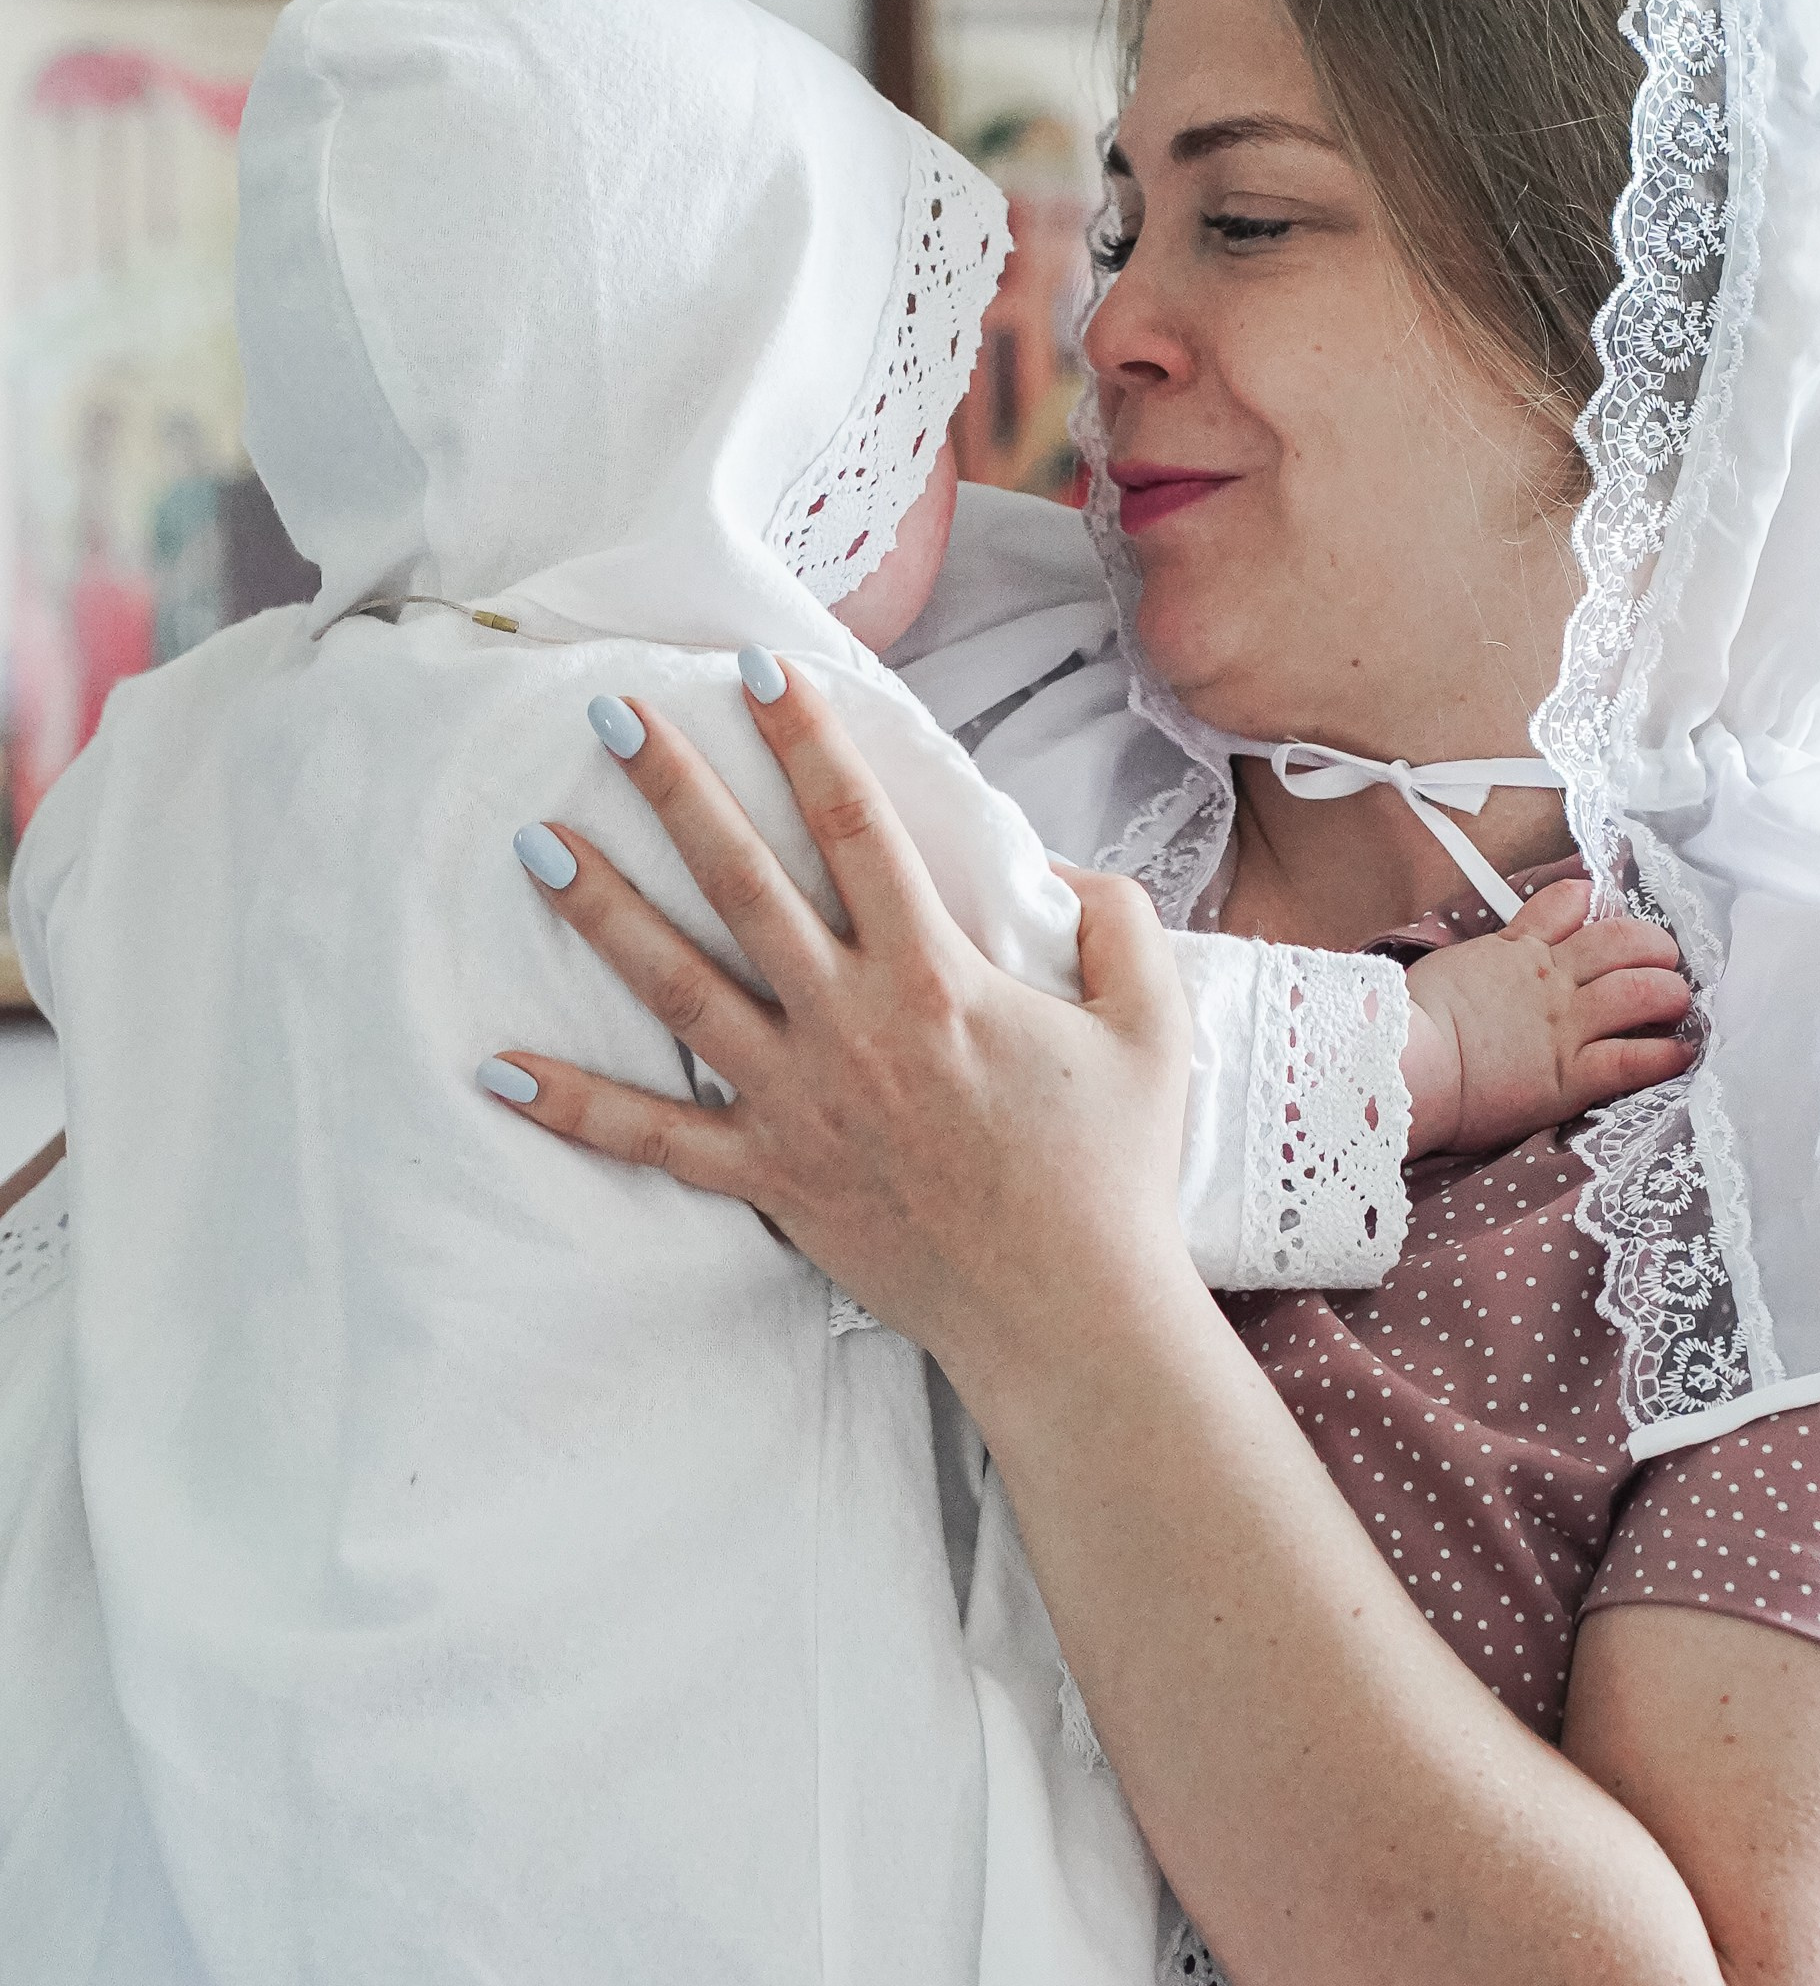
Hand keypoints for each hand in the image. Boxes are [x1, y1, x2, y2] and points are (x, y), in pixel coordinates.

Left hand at [479, 663, 1200, 1406]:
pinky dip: (577, 1106)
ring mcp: (799, 1103)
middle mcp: (852, 1026)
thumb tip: (1066, 869)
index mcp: (939, 977)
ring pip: (680, 987)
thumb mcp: (1153, 1028)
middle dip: (675, 789)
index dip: (805, 740)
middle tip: (608, 716)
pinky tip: (501, 1067)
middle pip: (743, 882)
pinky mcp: (772, 1179)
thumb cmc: (1114, 1175)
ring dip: (605, 913)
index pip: (857, 827)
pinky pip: (657, 1138)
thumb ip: (1118, 926)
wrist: (1069, 1316)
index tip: (757, 668)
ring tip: (537, 846)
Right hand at [1403, 879, 1694, 1154]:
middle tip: (1664, 960)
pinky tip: (1682, 1052)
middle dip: (1654, 946)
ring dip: (1670, 992)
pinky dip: (1666, 1054)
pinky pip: (1634, 1059)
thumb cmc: (1410, 1020)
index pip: (1568, 907)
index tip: (1603, 912)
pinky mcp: (1572, 1075)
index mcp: (1518, 951)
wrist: (1408, 1062)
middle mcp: (1552, 980)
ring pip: (1641, 991)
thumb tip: (1501, 944)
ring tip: (1678, 1000)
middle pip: (1623, 943)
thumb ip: (1487, 951)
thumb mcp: (1450, 964)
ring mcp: (1567, 1026)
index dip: (1593, 906)